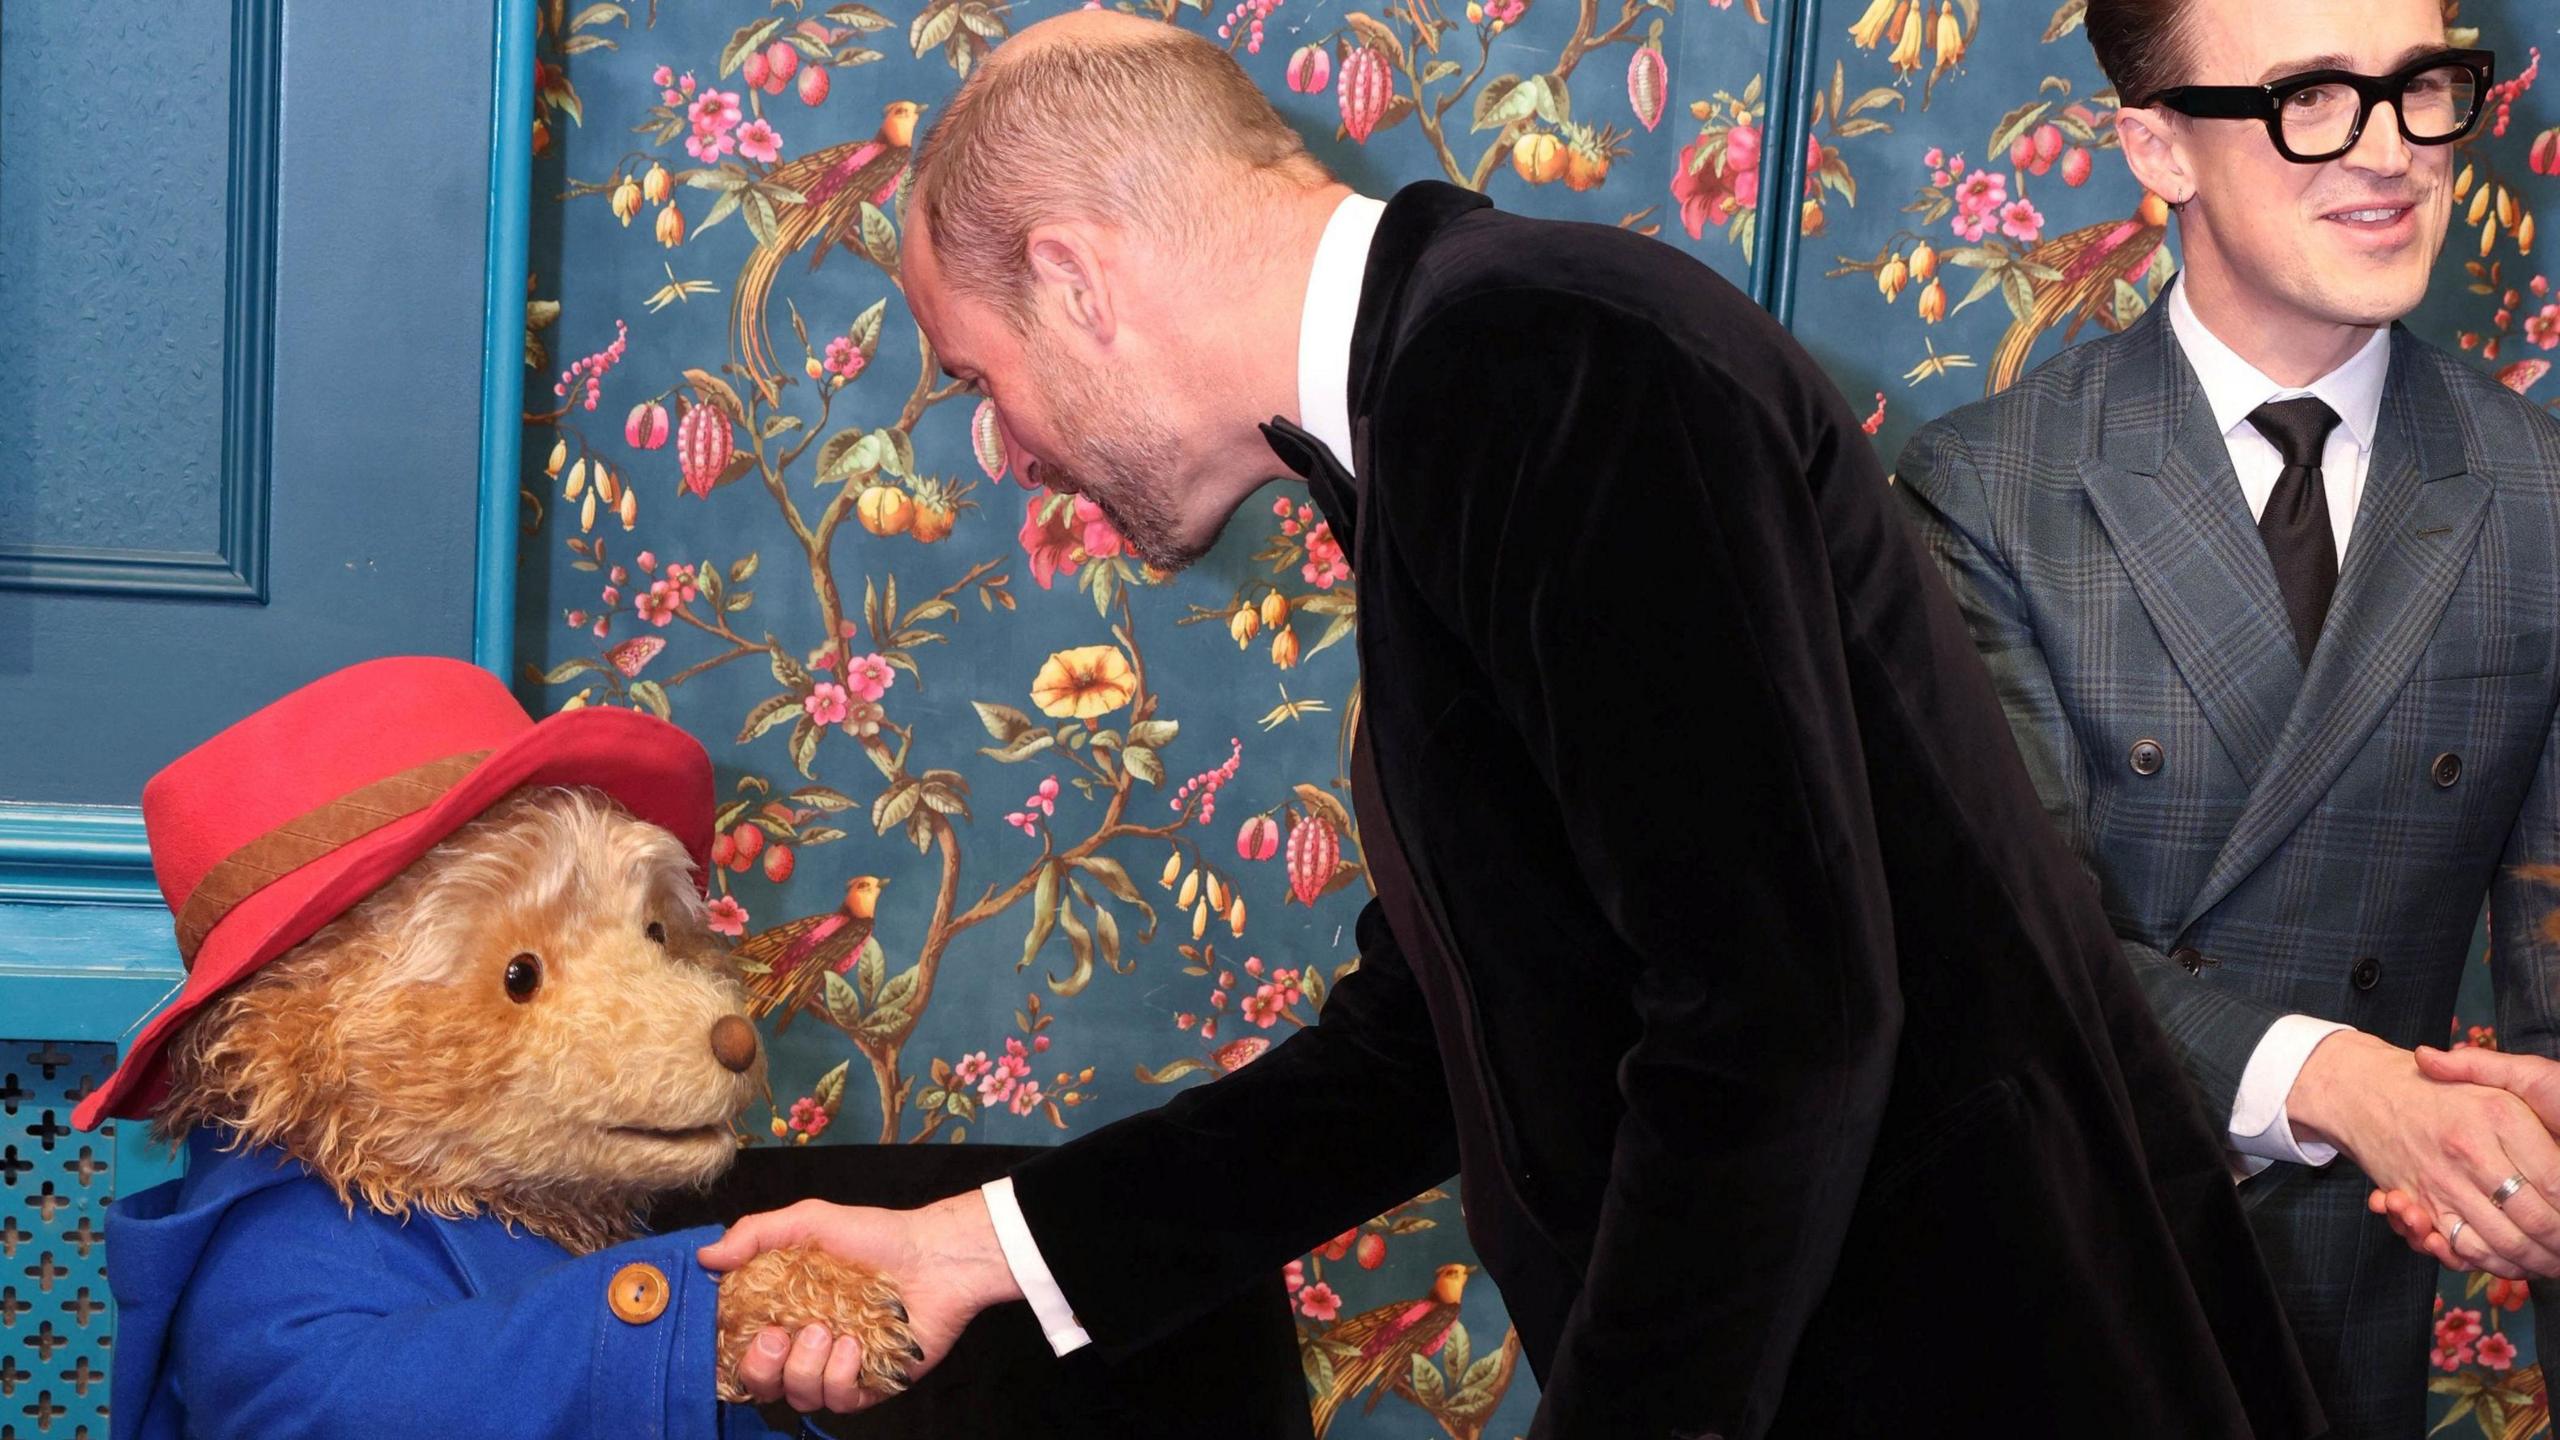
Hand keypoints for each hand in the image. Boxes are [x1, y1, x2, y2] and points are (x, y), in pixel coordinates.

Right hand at [696, 1193, 1021, 1413]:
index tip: (731, 1332)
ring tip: (829, 1329)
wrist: (934, 1255)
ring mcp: (836, 1368)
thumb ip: (754, 1235)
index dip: (727, 1352)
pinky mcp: (868, 1385)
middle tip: (780, 1335)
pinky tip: (855, 1345)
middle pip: (761, 1385)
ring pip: (798, 1395)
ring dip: (806, 1366)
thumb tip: (706, 1258)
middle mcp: (804, 1346)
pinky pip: (839, 1401)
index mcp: (782, 1313)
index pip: (738, 1348)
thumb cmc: (873, 1237)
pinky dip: (841, 1375)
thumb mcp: (808, 1222)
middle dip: (762, 1367)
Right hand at [2286, 1032, 2559, 1279]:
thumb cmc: (2439, 1088)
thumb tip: (2529, 1096)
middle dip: (2558, 1244)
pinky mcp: (2421, 1205)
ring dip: (2533, 1260)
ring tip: (2549, 1261)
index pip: (2555, 1181)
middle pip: (2536, 1221)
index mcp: (2499, 1115)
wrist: (2361, 1092)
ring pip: (2504, 1242)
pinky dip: (2489, 1262)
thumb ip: (2506, 1074)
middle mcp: (2469, 1151)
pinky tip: (2508, 1261)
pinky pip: (2461, 1247)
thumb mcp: (2491, 1072)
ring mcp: (2443, 1181)